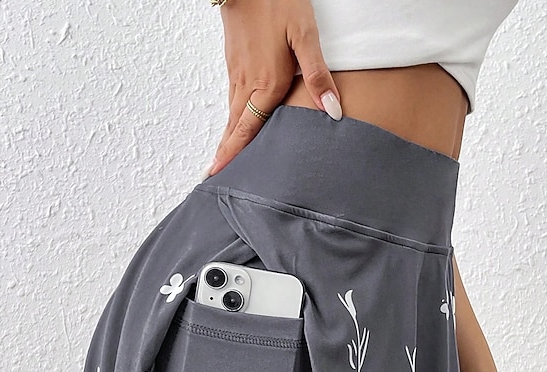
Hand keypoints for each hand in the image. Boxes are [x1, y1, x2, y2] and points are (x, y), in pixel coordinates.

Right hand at [203, 0, 342, 178]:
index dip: (232, 156)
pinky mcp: (234, 63)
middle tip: (214, 178)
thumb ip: (318, 75)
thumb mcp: (305, 35)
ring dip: (227, 139)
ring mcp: (236, 73)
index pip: (245, 131)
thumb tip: (332, 111)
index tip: (218, 177)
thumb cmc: (277, 0)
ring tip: (224, 159)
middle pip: (233, 129)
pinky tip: (236, 124)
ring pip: (231, 115)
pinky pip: (232, 100)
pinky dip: (231, 119)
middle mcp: (245, 84)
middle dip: (224, 155)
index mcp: (264, 85)